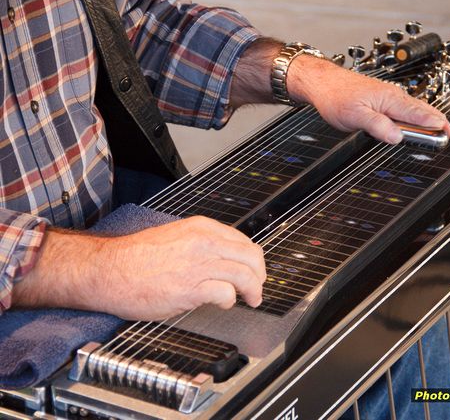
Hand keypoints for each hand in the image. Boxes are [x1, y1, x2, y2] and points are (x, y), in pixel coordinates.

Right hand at [14, 216, 265, 320]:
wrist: (107, 270)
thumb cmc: (134, 258)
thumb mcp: (173, 237)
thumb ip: (199, 244)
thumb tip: (221, 258)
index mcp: (201, 228)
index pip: (243, 241)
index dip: (253, 259)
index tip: (253, 271)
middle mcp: (204, 242)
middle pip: (252, 256)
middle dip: (260, 274)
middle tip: (258, 287)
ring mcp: (198, 264)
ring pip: (246, 275)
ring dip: (254, 290)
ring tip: (252, 300)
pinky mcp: (190, 287)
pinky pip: (226, 293)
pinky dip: (231, 300)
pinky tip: (224, 303)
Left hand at [287, 55, 449, 143]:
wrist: (323, 83)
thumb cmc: (336, 96)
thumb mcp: (355, 116)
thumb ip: (378, 126)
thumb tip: (397, 137)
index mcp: (390, 99)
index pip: (418, 114)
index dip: (434, 124)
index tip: (447, 132)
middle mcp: (392, 96)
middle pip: (421, 110)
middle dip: (437, 122)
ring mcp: (388, 97)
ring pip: (414, 108)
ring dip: (428, 118)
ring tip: (440, 128)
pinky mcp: (382, 99)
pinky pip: (404, 108)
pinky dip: (415, 115)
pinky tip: (416, 120)